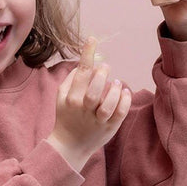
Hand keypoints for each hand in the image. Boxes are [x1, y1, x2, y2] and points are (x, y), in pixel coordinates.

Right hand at [46, 38, 131, 171]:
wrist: (69, 146)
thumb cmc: (66, 116)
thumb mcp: (61, 97)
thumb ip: (71, 79)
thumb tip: (86, 63)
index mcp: (71, 98)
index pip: (80, 72)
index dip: (87, 54)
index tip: (93, 39)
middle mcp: (83, 109)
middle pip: (95, 88)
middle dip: (102, 74)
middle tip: (106, 68)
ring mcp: (97, 120)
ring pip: (109, 103)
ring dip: (115, 89)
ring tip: (117, 83)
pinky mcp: (109, 127)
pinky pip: (120, 113)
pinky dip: (125, 101)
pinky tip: (125, 93)